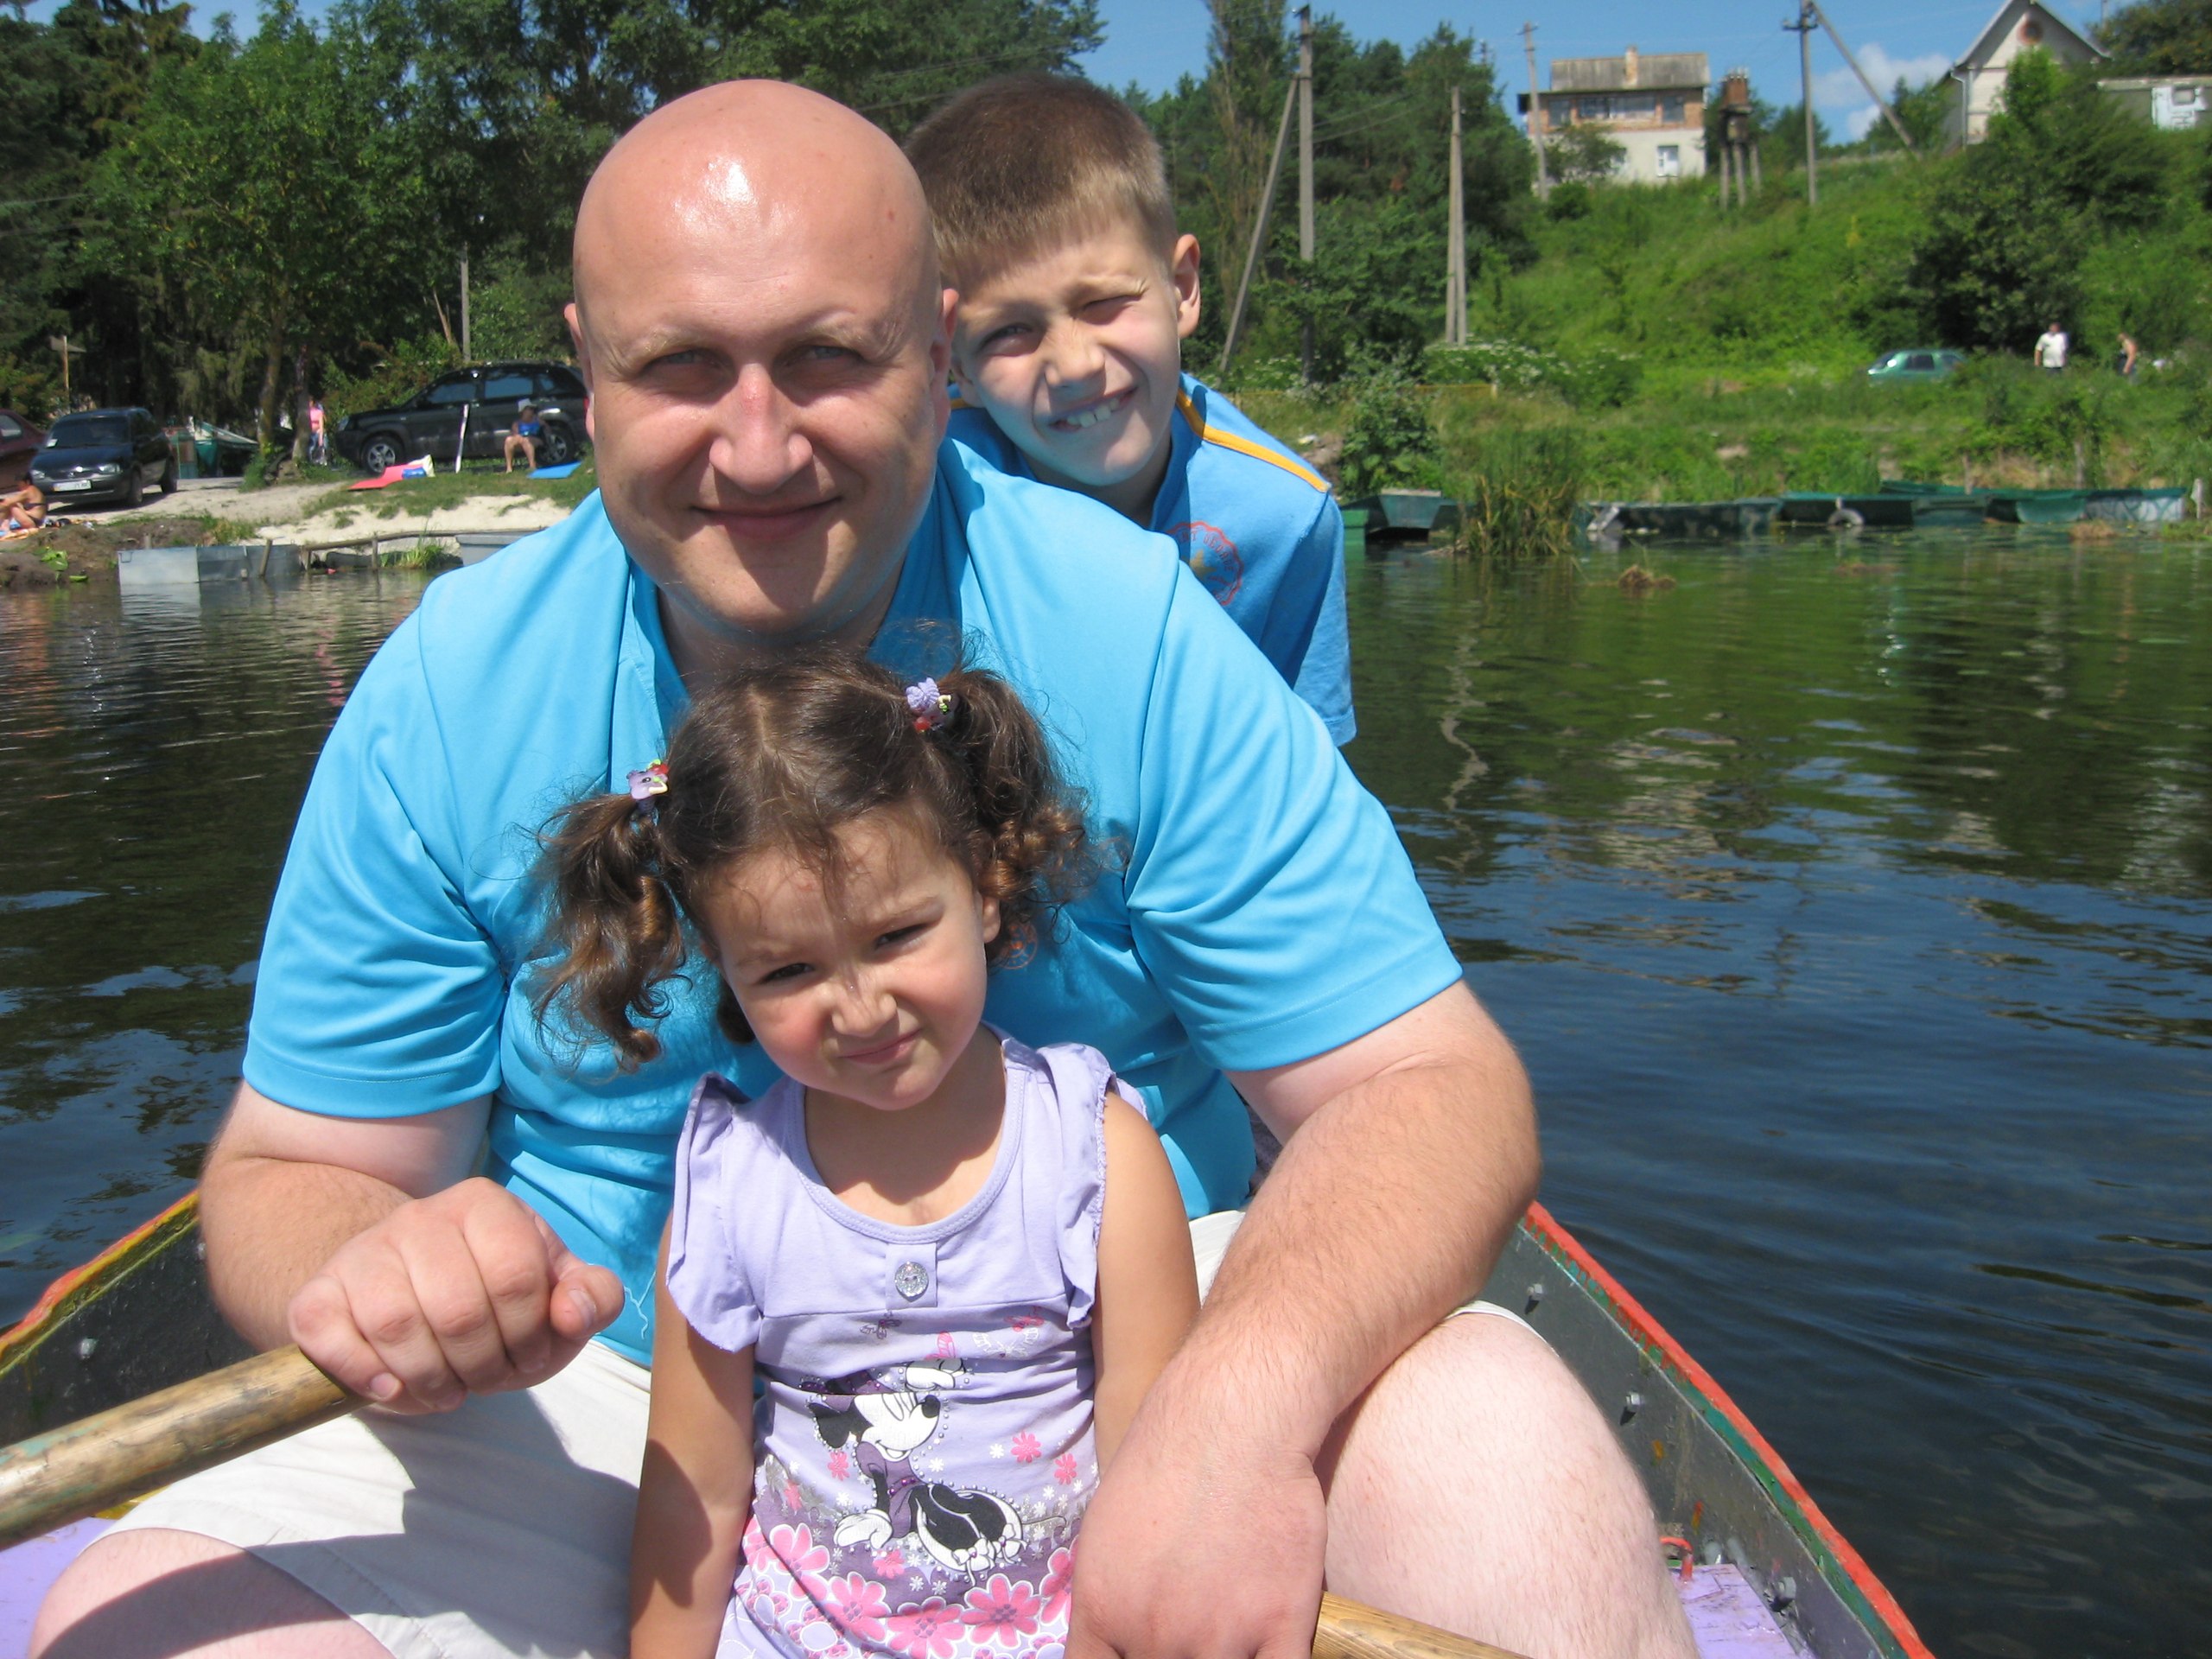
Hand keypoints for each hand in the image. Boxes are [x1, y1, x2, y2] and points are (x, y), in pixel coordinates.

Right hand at [287, 1176, 620, 1412]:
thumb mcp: (556, 1297)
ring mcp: (363, 1251)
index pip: (516, 1276)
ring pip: (396, 1324)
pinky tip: (393, 1388)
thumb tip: (572, 1313)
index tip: (531, 1357)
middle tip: (488, 1379)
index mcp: (485, 1206)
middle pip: (458, 1309)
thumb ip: (591, 1298)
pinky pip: (330, 1336)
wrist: (407, 1295)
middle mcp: (420, 1216)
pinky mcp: (317, 1294)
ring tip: (448, 1388)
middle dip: (484, 1366)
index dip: (531, 1335)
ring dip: (431, 1378)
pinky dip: (365, 1374)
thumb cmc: (495, 1302)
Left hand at [1067, 1384, 1327, 1658]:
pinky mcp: (1281, 1625)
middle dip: (1176, 1656)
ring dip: (1223, 1658)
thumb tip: (1114, 1643)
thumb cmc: (1165, 1458)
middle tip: (1191, 1630)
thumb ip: (1110, 1604)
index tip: (1139, 1654)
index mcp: (1103, 1612)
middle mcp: (1154, 1637)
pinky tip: (1269, 1647)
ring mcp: (1218, 1636)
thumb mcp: (1104, 1533)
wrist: (1234, 1419)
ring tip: (1230, 1630)